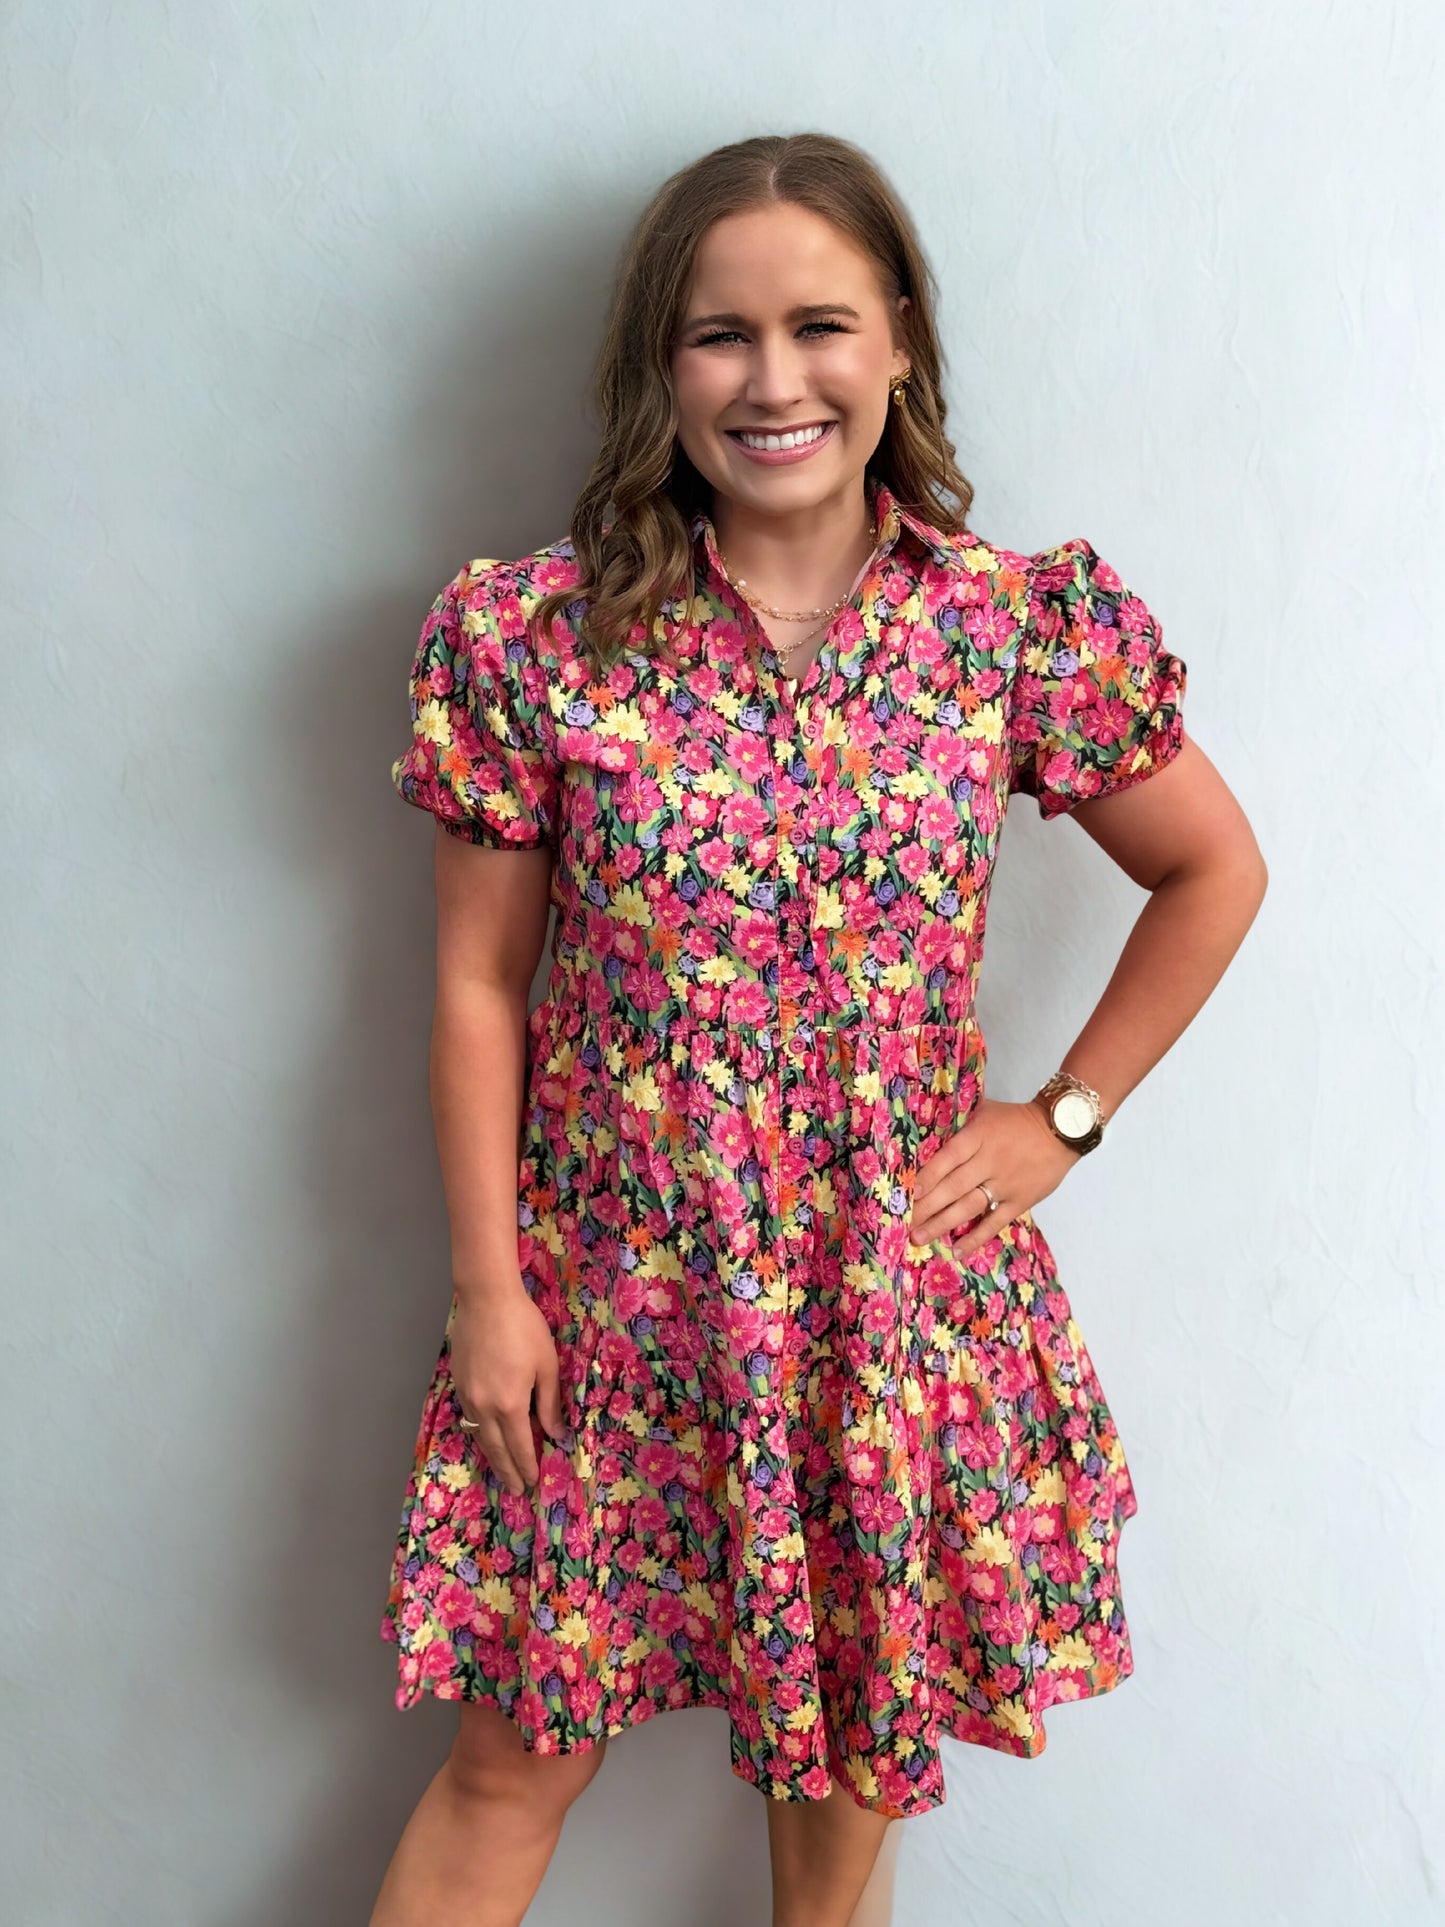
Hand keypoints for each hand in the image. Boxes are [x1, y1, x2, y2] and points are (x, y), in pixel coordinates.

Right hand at [448, 1288, 565, 1495]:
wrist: (486, 1300)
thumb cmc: (524, 1328)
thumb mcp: (547, 1365)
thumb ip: (549, 1403)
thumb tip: (554, 1433)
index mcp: (510, 1404)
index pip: (520, 1447)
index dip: (527, 1466)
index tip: (533, 1482)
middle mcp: (484, 1407)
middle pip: (496, 1449)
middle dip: (508, 1471)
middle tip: (516, 1490)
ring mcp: (467, 1396)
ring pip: (479, 1436)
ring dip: (492, 1456)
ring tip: (502, 1471)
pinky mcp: (458, 1384)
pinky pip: (469, 1419)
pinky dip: (480, 1434)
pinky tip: (486, 1437)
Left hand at [909, 1096, 1082, 1263]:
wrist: (1061, 1129)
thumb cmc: (1016, 1119)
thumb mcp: (985, 1111)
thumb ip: (959, 1124)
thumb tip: (926, 1135)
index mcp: (979, 1137)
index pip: (947, 1159)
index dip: (926, 1178)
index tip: (904, 1194)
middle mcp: (990, 1162)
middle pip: (952, 1187)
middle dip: (925, 1207)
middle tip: (902, 1223)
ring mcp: (1006, 1184)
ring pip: (969, 1207)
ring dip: (942, 1224)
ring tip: (919, 1237)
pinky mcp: (1021, 1201)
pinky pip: (995, 1222)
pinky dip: (976, 1237)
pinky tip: (957, 1250)